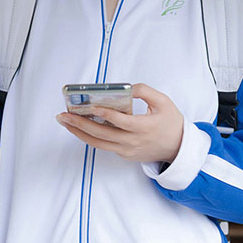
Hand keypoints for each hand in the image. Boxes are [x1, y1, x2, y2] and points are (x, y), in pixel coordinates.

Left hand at [55, 82, 183, 164]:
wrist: (177, 148)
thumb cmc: (171, 123)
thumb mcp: (163, 102)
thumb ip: (145, 91)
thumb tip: (127, 87)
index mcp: (145, 127)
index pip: (122, 122)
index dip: (106, 115)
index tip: (91, 107)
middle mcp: (133, 142)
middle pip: (102, 134)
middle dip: (81, 124)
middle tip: (64, 115)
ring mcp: (127, 150)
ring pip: (98, 143)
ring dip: (79, 133)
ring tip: (65, 122)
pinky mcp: (124, 155)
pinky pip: (104, 145)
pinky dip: (90, 136)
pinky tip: (80, 127)